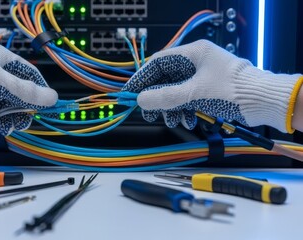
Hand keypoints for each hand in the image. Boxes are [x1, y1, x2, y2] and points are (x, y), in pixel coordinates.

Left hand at [0, 43, 57, 135]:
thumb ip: (25, 91)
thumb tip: (51, 97)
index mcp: (2, 60)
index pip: (30, 75)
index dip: (39, 91)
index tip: (46, 106)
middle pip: (19, 95)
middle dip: (22, 110)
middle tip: (22, 121)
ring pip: (7, 107)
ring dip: (9, 119)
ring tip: (5, 127)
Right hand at [122, 40, 301, 132]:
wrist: (264, 102)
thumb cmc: (231, 90)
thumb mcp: (193, 93)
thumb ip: (164, 97)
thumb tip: (140, 100)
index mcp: (193, 53)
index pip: (157, 62)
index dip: (141, 78)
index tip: (129, 92)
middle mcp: (196, 63)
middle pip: (166, 79)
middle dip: (157, 99)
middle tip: (150, 114)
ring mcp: (203, 77)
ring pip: (176, 92)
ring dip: (172, 108)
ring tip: (174, 121)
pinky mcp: (209, 90)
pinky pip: (188, 99)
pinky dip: (185, 111)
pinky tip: (190, 122)